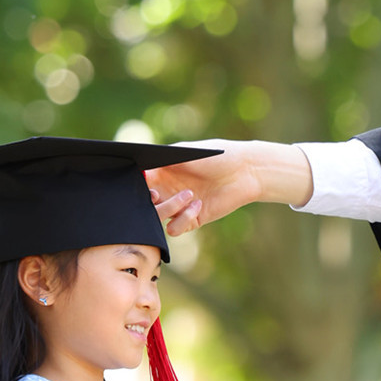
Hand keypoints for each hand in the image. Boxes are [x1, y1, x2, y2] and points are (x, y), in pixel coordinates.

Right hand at [146, 140, 313, 234]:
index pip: (139, 182)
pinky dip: (183, 218)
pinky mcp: (192, 219)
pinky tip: (198, 204)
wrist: (245, 170)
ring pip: (156, 218)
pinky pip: (175, 228)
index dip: (136, 185)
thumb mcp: (189, 152)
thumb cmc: (217, 155)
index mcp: (162, 172)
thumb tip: (140, 166)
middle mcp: (167, 190)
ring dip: (168, 208)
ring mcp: (178, 206)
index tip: (142, 181)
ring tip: (188, 194)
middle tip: (157, 194)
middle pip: (144, 203)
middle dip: (147, 201)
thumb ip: (165, 159)